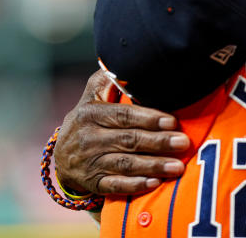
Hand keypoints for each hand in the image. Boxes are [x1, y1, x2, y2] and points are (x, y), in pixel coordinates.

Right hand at [53, 70, 188, 195]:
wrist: (62, 156)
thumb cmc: (87, 120)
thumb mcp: (91, 96)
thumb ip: (107, 80)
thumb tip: (125, 60)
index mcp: (91, 113)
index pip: (123, 115)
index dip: (148, 118)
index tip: (172, 121)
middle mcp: (89, 137)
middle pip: (128, 140)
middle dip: (158, 142)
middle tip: (183, 142)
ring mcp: (90, 162)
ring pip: (125, 164)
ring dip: (153, 165)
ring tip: (178, 166)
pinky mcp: (93, 182)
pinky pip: (116, 185)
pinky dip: (136, 185)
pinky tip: (155, 183)